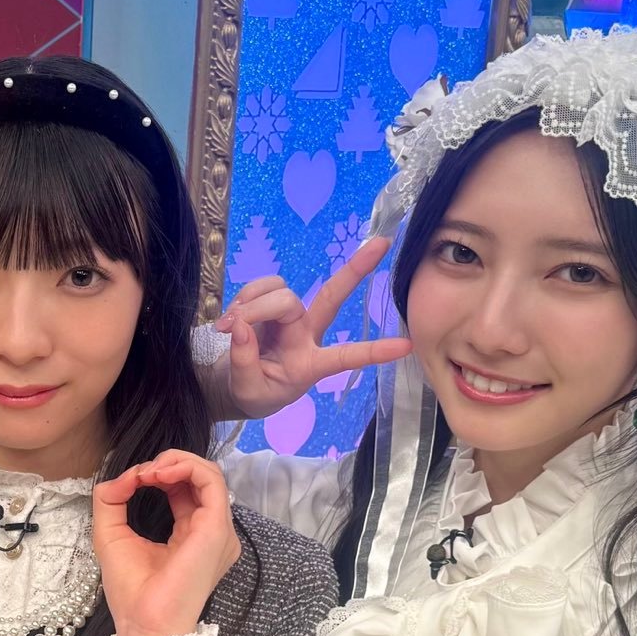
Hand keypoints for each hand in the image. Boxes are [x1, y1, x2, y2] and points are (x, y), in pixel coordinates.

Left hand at [92, 450, 240, 635]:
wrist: (145, 625)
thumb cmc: (132, 592)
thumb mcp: (111, 535)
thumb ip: (112, 501)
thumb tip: (123, 475)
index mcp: (191, 533)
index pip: (184, 489)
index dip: (158, 473)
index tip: (132, 481)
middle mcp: (210, 531)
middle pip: (199, 478)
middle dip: (168, 463)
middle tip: (141, 473)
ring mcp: (218, 529)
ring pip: (209, 473)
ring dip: (175, 462)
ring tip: (149, 471)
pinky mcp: (216, 527)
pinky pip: (211, 480)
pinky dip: (185, 467)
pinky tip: (158, 474)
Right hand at [212, 236, 411, 417]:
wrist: (231, 384)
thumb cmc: (252, 392)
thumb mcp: (247, 391)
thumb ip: (244, 363)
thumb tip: (241, 328)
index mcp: (311, 364)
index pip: (346, 357)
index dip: (374, 352)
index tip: (406, 346)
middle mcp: (307, 334)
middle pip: (331, 297)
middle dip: (356, 270)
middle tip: (382, 243)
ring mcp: (290, 316)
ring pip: (281, 293)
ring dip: (253, 305)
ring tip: (230, 327)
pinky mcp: (269, 303)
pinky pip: (260, 287)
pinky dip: (244, 299)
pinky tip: (231, 319)